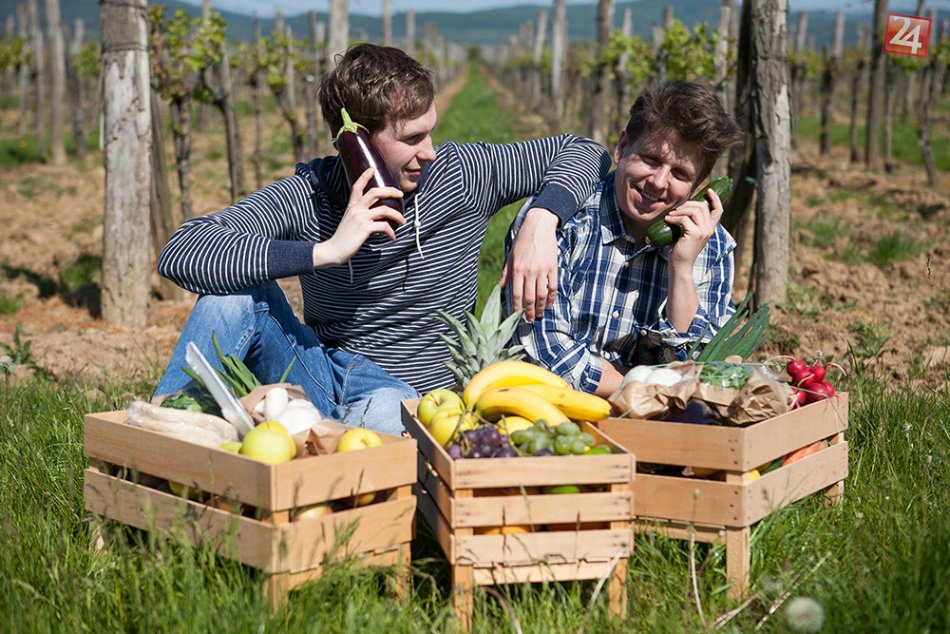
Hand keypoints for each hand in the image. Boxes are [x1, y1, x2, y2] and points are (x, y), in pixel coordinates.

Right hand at [312, 168, 404, 267]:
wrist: (334, 250)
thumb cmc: (343, 238)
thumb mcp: (350, 222)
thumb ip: (360, 216)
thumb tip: (377, 219)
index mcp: (352, 207)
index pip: (357, 187)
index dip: (364, 176)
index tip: (372, 169)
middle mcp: (356, 209)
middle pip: (375, 192)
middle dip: (390, 191)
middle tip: (400, 194)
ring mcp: (360, 218)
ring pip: (384, 209)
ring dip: (397, 215)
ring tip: (403, 221)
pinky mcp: (365, 228)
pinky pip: (384, 226)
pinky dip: (391, 232)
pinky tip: (392, 237)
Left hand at [500, 207, 558, 321]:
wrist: (539, 226)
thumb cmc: (523, 240)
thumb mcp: (511, 255)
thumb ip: (506, 272)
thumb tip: (501, 286)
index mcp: (517, 269)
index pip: (516, 294)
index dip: (517, 308)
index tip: (517, 316)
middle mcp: (529, 272)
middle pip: (529, 298)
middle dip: (529, 312)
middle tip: (530, 320)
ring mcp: (542, 270)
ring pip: (542, 295)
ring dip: (541, 308)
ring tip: (539, 315)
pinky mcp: (553, 267)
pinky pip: (553, 287)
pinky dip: (551, 297)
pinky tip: (549, 303)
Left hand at [664, 188, 722, 270]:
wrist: (680, 265)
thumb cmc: (680, 249)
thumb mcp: (687, 233)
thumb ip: (689, 221)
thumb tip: (681, 207)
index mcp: (709, 229)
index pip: (718, 210)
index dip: (715, 199)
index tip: (709, 190)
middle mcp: (709, 229)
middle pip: (703, 207)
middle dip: (688, 204)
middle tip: (676, 209)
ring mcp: (703, 232)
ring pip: (694, 210)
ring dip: (680, 210)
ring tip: (670, 215)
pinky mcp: (694, 234)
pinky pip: (684, 219)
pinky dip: (674, 218)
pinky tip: (668, 220)